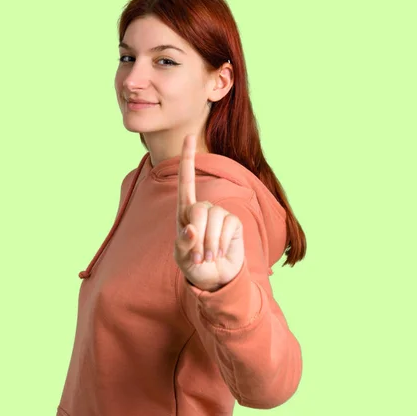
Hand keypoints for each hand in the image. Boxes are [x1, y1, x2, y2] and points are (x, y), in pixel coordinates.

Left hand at [173, 134, 244, 291]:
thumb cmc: (194, 266)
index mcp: (185, 212)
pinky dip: (221, 242)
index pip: (186, 181)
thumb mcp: (182, 258)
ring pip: (214, 219)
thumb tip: (191, 229)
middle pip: (199, 209)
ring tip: (208, 257)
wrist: (216, 279)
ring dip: (209, 243)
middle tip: (199, 256)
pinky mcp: (233, 223)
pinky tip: (219, 252)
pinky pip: (227, 226)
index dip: (188, 159)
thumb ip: (183, 244)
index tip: (189, 136)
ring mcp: (220, 215)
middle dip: (198, 234)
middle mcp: (203, 209)